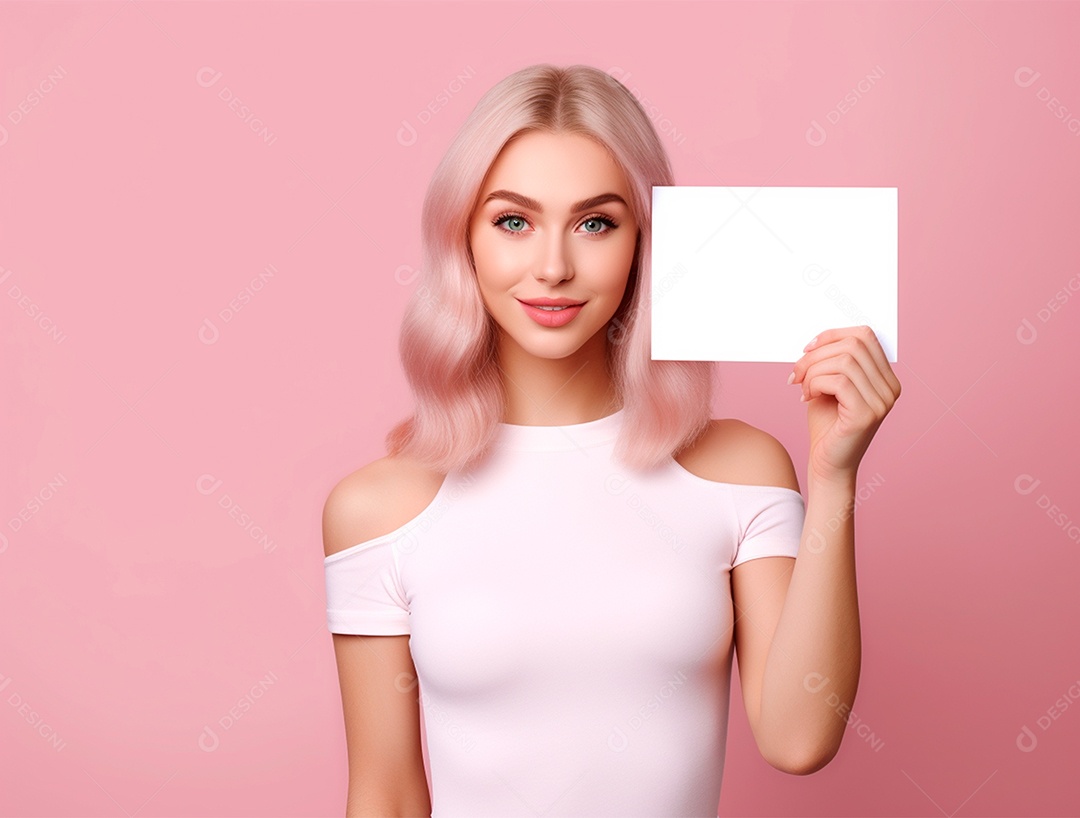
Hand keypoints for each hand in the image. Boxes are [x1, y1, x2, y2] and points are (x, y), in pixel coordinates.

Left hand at [788, 325, 901, 484]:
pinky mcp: (866, 414)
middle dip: (817, 354)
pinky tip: (806, 398)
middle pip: (853, 345)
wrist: (827, 464)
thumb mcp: (829, 385)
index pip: (865, 336)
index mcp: (885, 378)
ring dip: (812, 371)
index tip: (807, 348)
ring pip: (843, 361)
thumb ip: (831, 361)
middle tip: (796, 372)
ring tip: (802, 388)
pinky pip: (838, 381)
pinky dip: (815, 384)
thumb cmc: (827, 425)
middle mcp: (890, 388)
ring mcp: (882, 402)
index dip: (832, 335)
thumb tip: (817, 340)